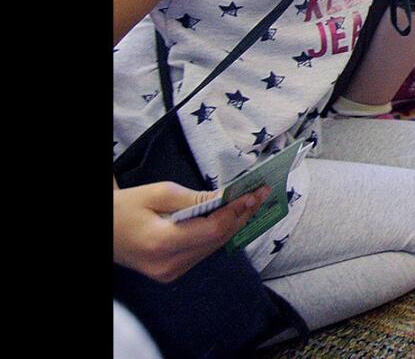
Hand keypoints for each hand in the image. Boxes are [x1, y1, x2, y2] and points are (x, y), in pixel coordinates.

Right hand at [114, 181, 270, 282]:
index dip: (236, 212)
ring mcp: (170, 273)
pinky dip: (219, 233)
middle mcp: (169, 264)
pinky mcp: (171, 273)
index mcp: (161, 244)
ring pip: (214, 247)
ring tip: (252, 202)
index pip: (212, 230)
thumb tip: (227, 198)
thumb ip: (194, 198)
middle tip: (261, 193)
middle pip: (217, 240)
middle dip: (242, 215)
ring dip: (234, 224)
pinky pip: (204, 251)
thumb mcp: (156, 193)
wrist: (101, 232)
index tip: (255, 193)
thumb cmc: (123, 208)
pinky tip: (231, 216)